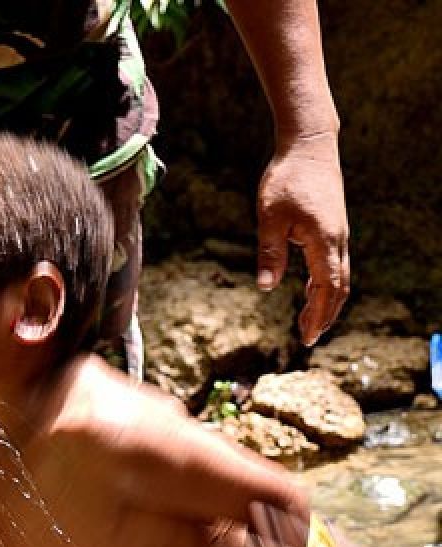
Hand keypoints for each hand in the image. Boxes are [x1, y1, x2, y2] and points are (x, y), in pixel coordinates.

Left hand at [255, 131, 349, 345]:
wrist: (309, 146)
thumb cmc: (286, 179)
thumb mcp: (269, 218)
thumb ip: (269, 253)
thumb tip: (266, 287)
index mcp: (324, 241)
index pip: (326, 289)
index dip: (317, 315)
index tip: (306, 337)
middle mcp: (338, 240)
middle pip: (339, 288)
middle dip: (325, 315)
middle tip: (309, 338)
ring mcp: (338, 234)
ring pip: (340, 277)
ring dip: (328, 302)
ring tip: (311, 322)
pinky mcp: (333, 227)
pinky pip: (334, 263)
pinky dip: (326, 284)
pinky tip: (313, 292)